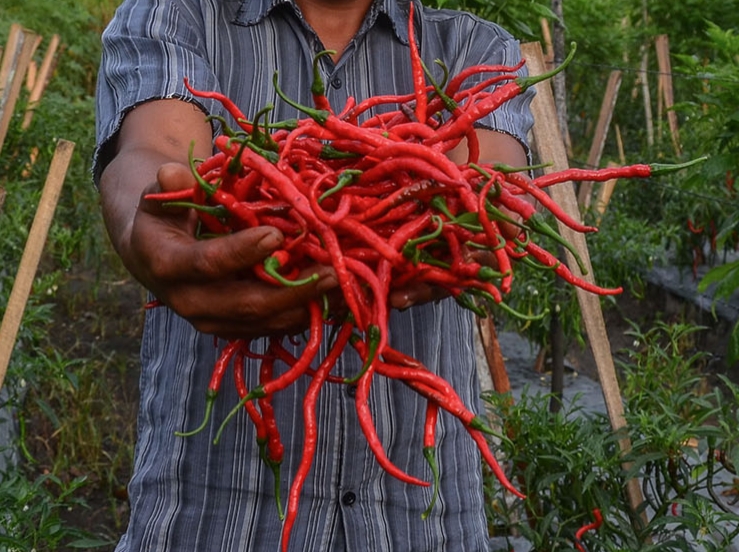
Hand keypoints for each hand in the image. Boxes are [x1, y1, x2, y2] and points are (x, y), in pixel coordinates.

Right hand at [128, 163, 338, 339]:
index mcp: (168, 266)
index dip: (242, 252)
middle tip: (331, 272)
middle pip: (246, 304)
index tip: (277, 236)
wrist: (152, 256)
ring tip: (343, 288)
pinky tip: (334, 301)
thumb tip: (173, 171)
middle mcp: (190, 302)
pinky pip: (272, 328)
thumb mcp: (160, 197)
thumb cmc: (164, 218)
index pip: (208, 264)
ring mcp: (213, 321)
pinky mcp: (233, 328)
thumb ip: (171, 186)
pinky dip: (304, 315)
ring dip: (307, 306)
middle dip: (292, 290)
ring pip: (265, 322)